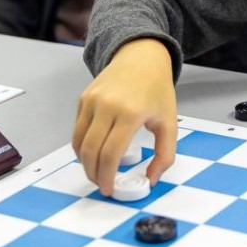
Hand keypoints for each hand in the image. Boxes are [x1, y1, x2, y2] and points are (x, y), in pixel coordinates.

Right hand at [74, 39, 177, 194]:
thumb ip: (165, 155)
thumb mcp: (169, 122)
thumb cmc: (157, 90)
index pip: (111, 154)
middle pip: (91, 151)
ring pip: (79, 142)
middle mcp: (107, 105)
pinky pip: (77, 129)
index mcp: (130, 113)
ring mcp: (92, 100)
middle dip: (93, 174)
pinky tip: (93, 153)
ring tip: (96, 172)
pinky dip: (81, 146)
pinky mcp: (84, 98)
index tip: (109, 189)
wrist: (141, 57)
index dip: (107, 176)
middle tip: (101, 185)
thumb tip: (151, 180)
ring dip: (84, 163)